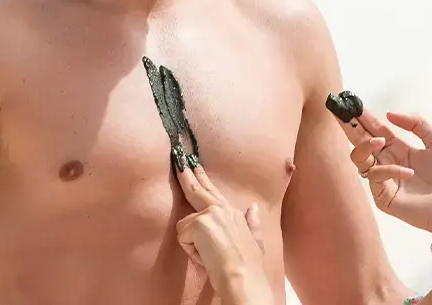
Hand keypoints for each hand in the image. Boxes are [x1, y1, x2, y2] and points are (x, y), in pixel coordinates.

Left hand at [174, 163, 272, 303]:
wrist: (244, 278)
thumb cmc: (249, 266)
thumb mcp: (254, 240)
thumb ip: (252, 222)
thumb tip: (253, 207)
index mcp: (234, 214)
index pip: (213, 192)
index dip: (202, 178)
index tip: (194, 164)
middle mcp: (223, 209)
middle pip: (198, 188)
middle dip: (186, 171)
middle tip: (177, 154)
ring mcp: (211, 214)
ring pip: (185, 224)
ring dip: (192, 245)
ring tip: (209, 257)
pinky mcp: (198, 223)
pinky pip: (183, 237)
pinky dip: (191, 252)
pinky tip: (205, 258)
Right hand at [337, 108, 431, 237]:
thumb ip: (416, 123)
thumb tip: (388, 114)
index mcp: (398, 149)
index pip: (375, 130)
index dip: (364, 117)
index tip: (351, 103)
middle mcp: (387, 163)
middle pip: (361, 142)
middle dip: (350, 127)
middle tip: (341, 113)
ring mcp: (383, 180)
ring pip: (359, 159)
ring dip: (365, 146)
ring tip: (379, 140)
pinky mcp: (383, 197)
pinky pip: (375, 177)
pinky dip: (389, 170)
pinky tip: (409, 172)